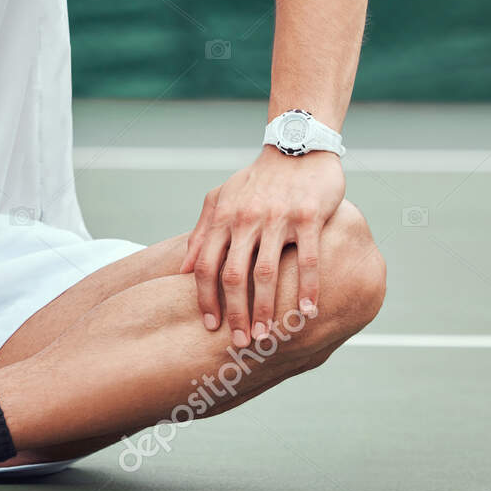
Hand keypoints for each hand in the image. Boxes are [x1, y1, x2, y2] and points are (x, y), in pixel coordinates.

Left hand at [180, 145, 344, 346]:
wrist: (297, 148)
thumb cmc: (256, 180)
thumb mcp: (220, 199)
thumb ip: (201, 233)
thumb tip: (181, 270)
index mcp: (222, 219)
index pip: (204, 266)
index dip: (205, 299)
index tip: (209, 326)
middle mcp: (246, 220)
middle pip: (233, 276)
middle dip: (234, 313)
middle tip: (240, 342)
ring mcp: (278, 219)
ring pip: (268, 273)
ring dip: (266, 308)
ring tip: (268, 336)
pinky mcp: (309, 217)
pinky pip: (308, 259)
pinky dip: (307, 287)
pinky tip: (308, 312)